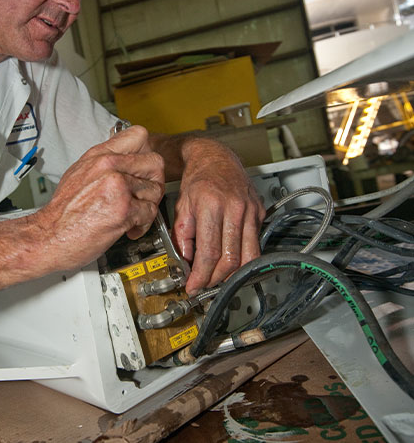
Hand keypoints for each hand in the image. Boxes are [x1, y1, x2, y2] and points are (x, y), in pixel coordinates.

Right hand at [36, 125, 164, 269]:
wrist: (49, 235)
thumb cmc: (62, 211)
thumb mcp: (79, 173)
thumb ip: (104, 163)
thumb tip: (125, 159)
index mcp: (99, 155)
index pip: (139, 135)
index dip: (147, 153)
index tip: (142, 169)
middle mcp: (109, 166)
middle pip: (156, 162)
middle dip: (154, 183)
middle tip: (144, 195)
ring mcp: (117, 186)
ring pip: (155, 190)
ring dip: (148, 206)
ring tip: (134, 214)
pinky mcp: (123, 209)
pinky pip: (150, 213)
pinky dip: (142, 224)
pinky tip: (129, 227)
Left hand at [171, 139, 264, 293]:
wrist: (216, 157)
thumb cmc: (198, 178)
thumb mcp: (182, 205)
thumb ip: (182, 235)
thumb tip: (186, 261)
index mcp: (211, 205)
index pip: (209, 252)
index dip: (201, 275)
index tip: (194, 285)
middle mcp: (234, 208)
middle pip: (230, 258)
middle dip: (216, 278)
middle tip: (205, 284)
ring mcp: (250, 210)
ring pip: (248, 256)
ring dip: (233, 274)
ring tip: (219, 278)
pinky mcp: (259, 212)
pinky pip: (255, 244)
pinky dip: (244, 259)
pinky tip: (232, 263)